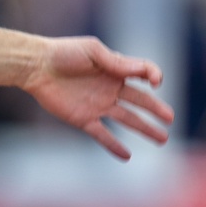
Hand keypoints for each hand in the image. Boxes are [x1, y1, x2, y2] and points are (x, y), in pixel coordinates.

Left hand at [21, 36, 173, 159]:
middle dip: (156, 109)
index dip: (153, 76)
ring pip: (126, 119)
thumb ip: (117, 62)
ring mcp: (97, 105)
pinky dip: (114, 145)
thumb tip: (143, 73)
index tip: (155, 82)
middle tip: (169, 118)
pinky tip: (127, 155)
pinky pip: (102, 134)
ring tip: (162, 139)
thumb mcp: (93, 51)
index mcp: (115, 70)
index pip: (143, 73)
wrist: (36, 67)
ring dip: (144, 129)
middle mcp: (109, 88)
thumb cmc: (63, 53)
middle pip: (139, 100)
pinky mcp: (83, 118)